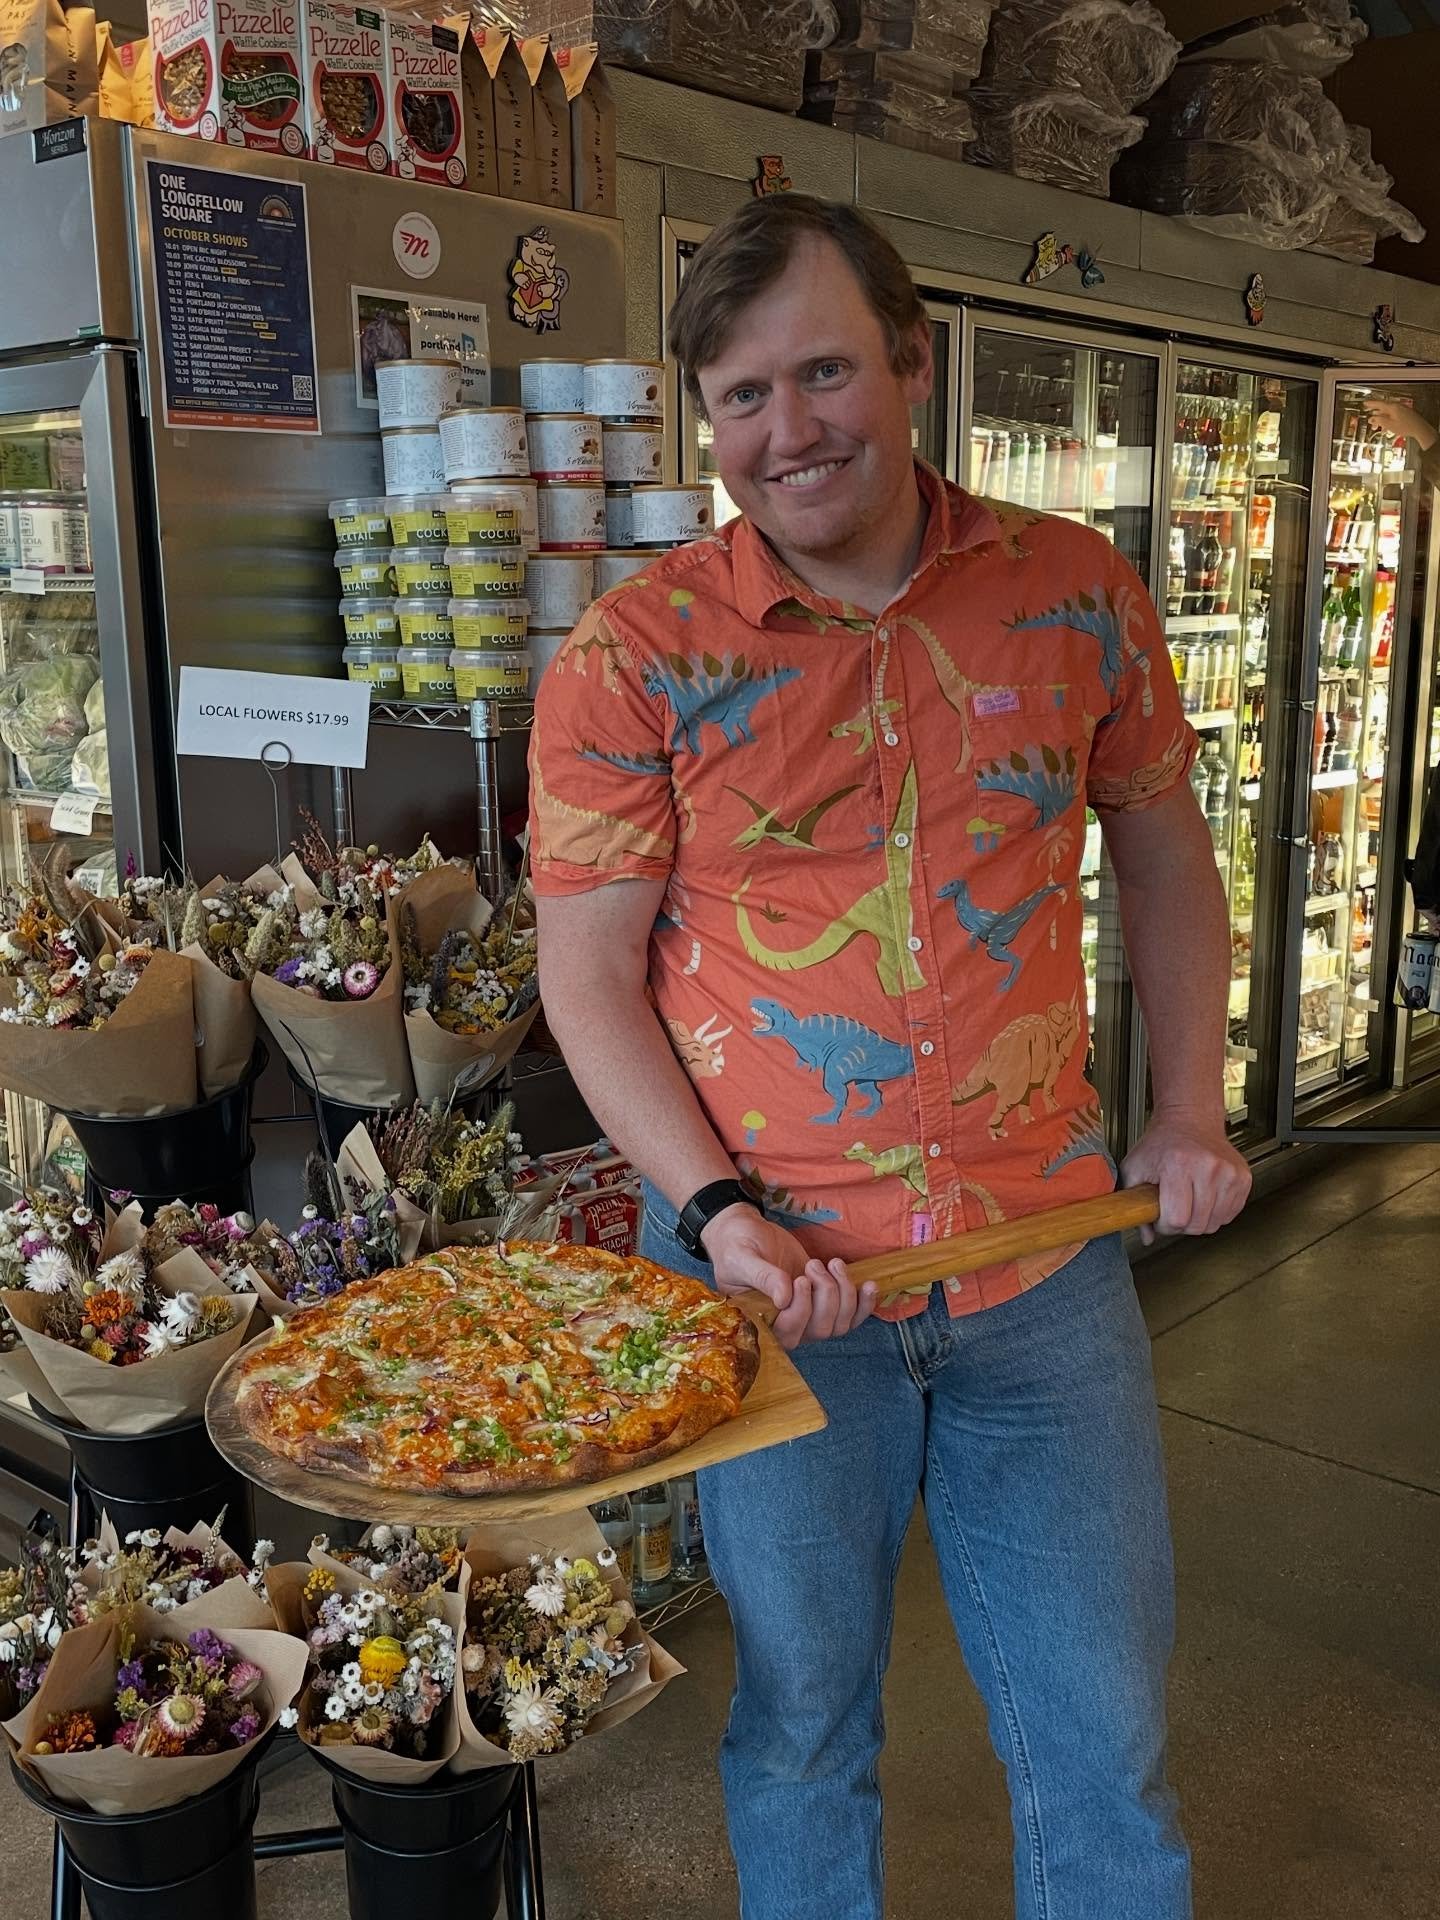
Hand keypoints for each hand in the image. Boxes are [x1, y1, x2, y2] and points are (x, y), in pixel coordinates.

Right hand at [700, 1204, 875, 1349]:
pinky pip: (850, 1318)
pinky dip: (864, 1304)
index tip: (801, 1279)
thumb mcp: (742, 1257)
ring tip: (832, 1263)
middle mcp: (784, 1326)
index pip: (789, 1333)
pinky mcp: (822, 1304)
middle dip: (826, 1295)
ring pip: (838, 1325)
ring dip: (844, 1294)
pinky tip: (869, 1285)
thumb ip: (762, 1276)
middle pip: (819, 1330)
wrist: (745, 1232)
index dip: (802, 1310)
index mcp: (758, 1320)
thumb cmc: (736, 1245)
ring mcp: (806, 1317)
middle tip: (814, 1265)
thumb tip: (785, 1298)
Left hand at [1119, 1110, 1251, 1244]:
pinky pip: (1231, 1214)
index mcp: (1179, 1164)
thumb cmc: (1162, 1143)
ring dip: (1200, 1220)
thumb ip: (1133, 1203)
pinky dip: (1216, 1213)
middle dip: (1181, 1224)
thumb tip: (1147, 1236)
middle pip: (1197, 1224)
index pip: (1177, 1218)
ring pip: (1215, 1223)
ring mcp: (1229, 1172)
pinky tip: (1205, 1198)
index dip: (1165, 1224)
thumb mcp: (1135, 1168)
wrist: (1190, 1120)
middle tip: (1174, 1208)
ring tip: (1189, 1201)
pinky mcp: (1243, 1177)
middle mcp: (1208, 1167)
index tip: (1161, 1215)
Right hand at [1363, 399, 1437, 451]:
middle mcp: (1397, 406)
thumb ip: (1379, 420)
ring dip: (1381, 418)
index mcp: (1392, 407)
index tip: (1365, 403)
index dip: (1371, 404)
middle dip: (1375, 414)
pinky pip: (1393, 415)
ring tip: (1377, 425)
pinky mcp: (1404, 414)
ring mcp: (1401, 410)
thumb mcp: (1389, 424)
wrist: (1419, 428)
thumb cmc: (1406, 426)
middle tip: (1370, 417)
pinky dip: (1388, 420)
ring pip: (1388, 412)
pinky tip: (1386, 426)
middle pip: (1383, 408)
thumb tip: (1372, 418)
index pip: (1379, 404)